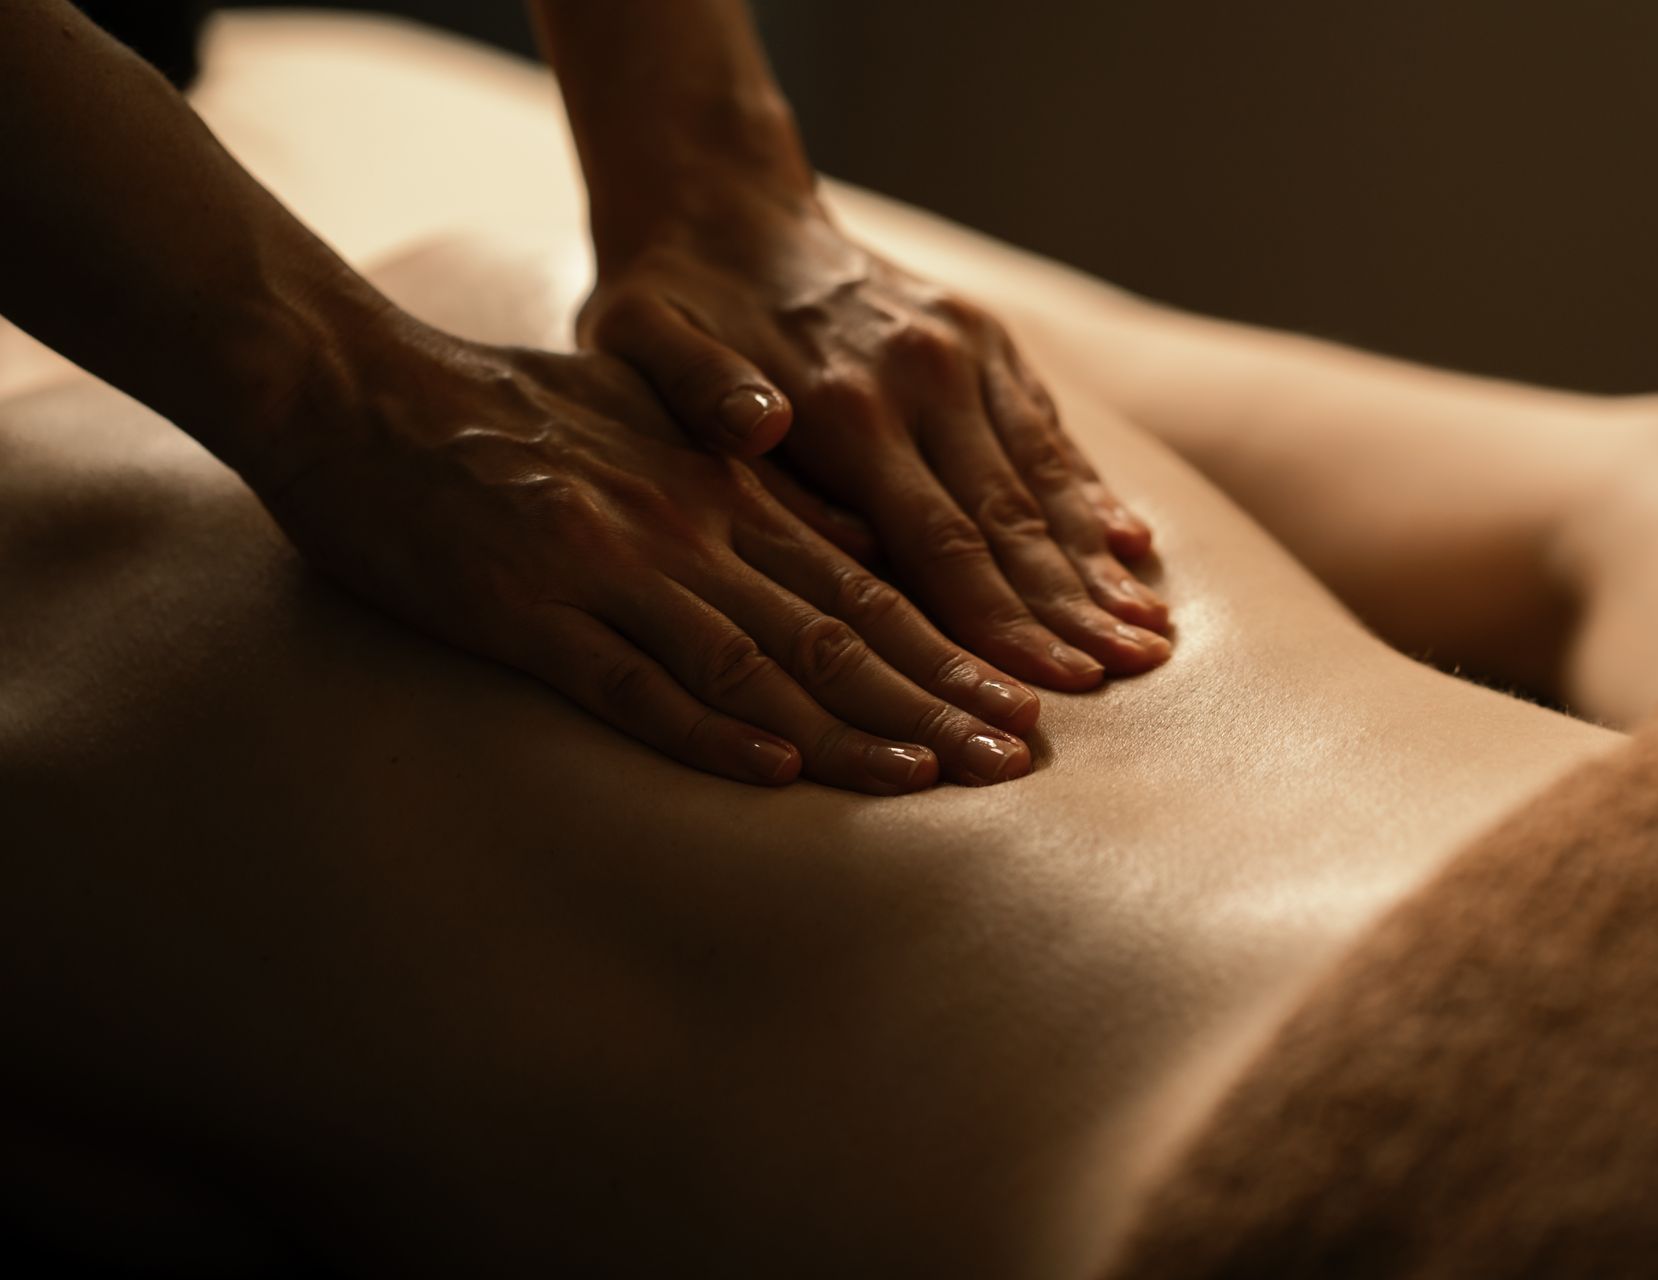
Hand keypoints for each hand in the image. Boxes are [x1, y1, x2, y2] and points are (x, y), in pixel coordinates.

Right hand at [249, 316, 1038, 792]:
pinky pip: (629, 684)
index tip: (1020, 701)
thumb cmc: (510, 411)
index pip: (864, 583)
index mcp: (721, 491)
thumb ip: (747, 479)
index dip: (948, 647)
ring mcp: (607, 571)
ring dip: (849, 724)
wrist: (360, 389)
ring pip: (755, 661)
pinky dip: (706, 731)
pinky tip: (775, 771)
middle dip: (933, 698)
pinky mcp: (524, 611)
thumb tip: (851, 536)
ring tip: (934, 778)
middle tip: (1016, 758)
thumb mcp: (649, 422)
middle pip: (834, 629)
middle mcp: (685, 529)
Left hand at [578, 184, 1171, 691]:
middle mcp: (920, 375)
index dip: (999, 621)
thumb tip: (757, 429)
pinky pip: (1046, 429)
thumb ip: (697, 392)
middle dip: (1071, 609)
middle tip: (1130, 675)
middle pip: (1010, 520)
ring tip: (1150, 634)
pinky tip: (1132, 544)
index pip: (938, 539)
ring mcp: (963, 352)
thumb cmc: (671, 304)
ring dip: (1097, 562)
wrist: (727, 207)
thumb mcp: (641, 340)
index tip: (1053, 686)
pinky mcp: (985, 339)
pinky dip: (1088, 491)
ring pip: (1042, 477)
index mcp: (842, 402)